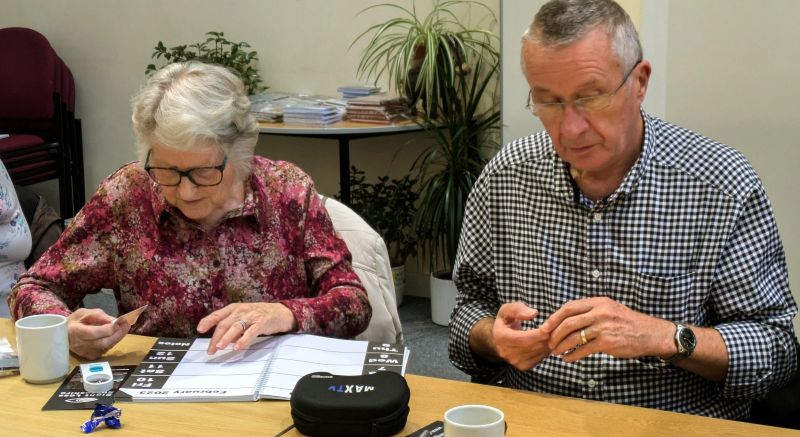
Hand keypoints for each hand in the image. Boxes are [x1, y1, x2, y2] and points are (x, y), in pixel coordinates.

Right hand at [67, 308, 130, 359]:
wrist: (65, 334)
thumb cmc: (75, 321)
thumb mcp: (84, 312)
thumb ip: (99, 315)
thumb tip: (114, 320)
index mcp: (74, 331)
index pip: (92, 333)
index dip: (107, 328)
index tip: (118, 321)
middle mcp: (79, 345)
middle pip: (103, 342)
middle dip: (118, 333)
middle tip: (127, 324)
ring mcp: (85, 353)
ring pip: (107, 347)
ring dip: (118, 336)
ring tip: (125, 326)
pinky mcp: (91, 357)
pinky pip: (106, 349)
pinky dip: (113, 341)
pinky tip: (117, 333)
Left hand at [196, 302, 297, 353]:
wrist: (279, 312)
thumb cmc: (258, 316)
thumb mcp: (243, 317)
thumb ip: (232, 328)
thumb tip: (223, 341)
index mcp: (234, 309)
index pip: (218, 315)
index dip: (208, 321)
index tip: (199, 329)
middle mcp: (241, 311)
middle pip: (225, 323)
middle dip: (216, 337)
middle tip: (211, 350)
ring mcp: (251, 316)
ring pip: (235, 327)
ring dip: (226, 338)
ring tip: (219, 347)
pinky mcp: (261, 323)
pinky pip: (250, 332)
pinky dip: (243, 340)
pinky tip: (237, 347)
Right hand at [490, 302, 549, 370]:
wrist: (499, 337)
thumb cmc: (506, 320)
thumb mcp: (507, 309)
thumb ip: (518, 309)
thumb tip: (533, 314)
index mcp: (500, 337)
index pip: (524, 339)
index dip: (539, 333)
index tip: (550, 326)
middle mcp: (505, 352)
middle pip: (533, 347)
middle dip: (547, 337)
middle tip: (557, 328)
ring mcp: (514, 361)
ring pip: (538, 353)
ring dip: (548, 344)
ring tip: (553, 333)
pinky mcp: (522, 366)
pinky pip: (539, 359)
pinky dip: (546, 350)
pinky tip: (546, 341)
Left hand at [541, 297, 672, 362]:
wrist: (650, 334)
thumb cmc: (628, 323)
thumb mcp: (610, 309)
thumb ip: (591, 311)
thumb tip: (569, 318)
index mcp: (598, 302)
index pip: (569, 307)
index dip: (554, 317)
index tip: (546, 326)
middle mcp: (599, 312)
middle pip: (568, 322)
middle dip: (554, 333)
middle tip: (548, 342)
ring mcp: (603, 327)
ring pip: (573, 336)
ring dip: (561, 346)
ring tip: (555, 352)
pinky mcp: (607, 342)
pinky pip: (583, 349)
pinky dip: (572, 355)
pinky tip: (567, 359)